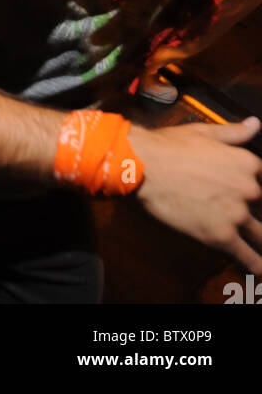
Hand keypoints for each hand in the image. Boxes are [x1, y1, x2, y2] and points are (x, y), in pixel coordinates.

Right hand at [131, 117, 261, 272]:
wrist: (145, 165)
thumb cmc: (170, 146)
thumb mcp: (205, 132)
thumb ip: (235, 133)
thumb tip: (255, 124)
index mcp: (247, 162)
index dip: (256, 189)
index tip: (251, 196)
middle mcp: (249, 188)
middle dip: (255, 212)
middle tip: (246, 219)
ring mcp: (237, 214)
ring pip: (260, 236)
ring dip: (261, 243)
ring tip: (261, 250)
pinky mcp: (222, 236)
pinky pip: (247, 256)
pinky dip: (256, 265)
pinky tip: (261, 271)